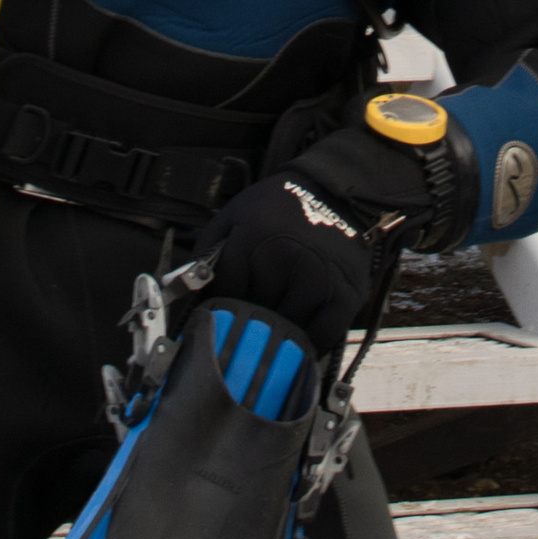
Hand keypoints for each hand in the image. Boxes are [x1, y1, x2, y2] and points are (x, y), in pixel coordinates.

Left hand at [190, 171, 377, 364]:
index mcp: (254, 238)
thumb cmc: (279, 209)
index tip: (223, 307)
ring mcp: (318, 279)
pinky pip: (322, 336)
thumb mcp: (234, 217)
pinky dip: (309, 344)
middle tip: (248, 317)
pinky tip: (300, 337)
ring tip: (274, 324)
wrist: (335, 194)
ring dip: (277, 332)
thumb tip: (191, 293)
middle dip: (248, 317)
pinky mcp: (346, 295)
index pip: (226, 293)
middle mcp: (287, 259)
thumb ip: (209, 253)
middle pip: (255, 313)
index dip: (221, 304)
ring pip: (286, 329)